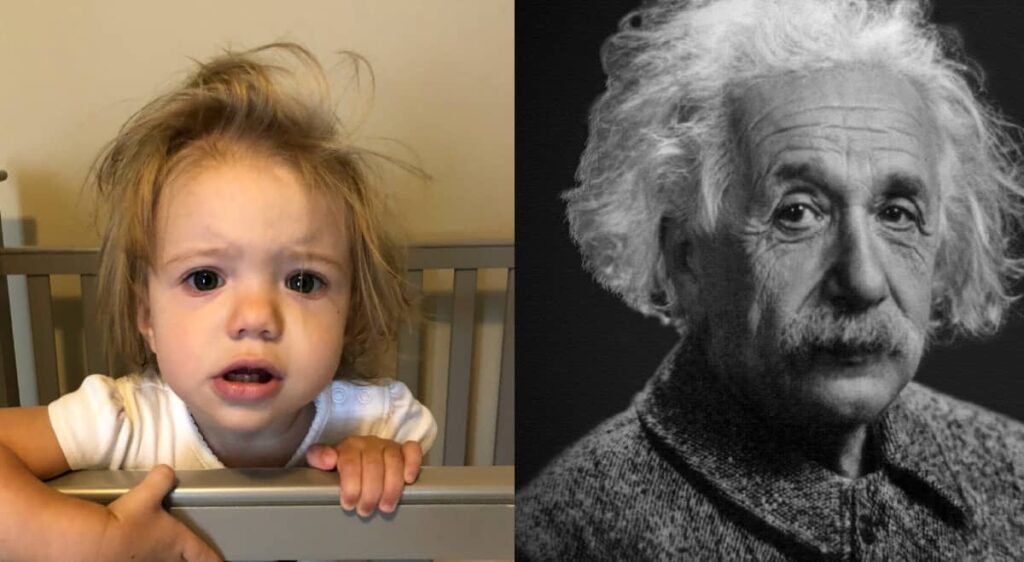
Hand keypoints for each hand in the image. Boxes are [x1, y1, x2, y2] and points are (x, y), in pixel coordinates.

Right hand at [95, 465, 221, 561]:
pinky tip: (132, 557)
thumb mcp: (147, 494)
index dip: (214, 559)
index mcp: (178, 542)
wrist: (95, 542)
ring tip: (164, 557)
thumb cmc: (127, 520)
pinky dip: (141, 560)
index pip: (204, 554)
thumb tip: (166, 469)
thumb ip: (161, 479)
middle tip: (191, 558)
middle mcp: (167, 559)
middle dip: (188, 560)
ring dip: (166, 561)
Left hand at [306, 437, 421, 515]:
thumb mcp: (324, 462)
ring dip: (391, 487)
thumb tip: (328, 459)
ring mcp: (388, 446)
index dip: (351, 485)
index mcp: (349, 446)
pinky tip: (408, 480)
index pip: (351, 462)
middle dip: (370, 492)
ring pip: (394, 461)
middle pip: (373, 465)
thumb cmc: (342, 465)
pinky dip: (412, 464)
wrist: (358, 456)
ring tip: (385, 506)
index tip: (349, 503)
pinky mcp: (404, 450)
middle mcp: (370, 443)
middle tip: (365, 510)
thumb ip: (319, 457)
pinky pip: (412, 450)